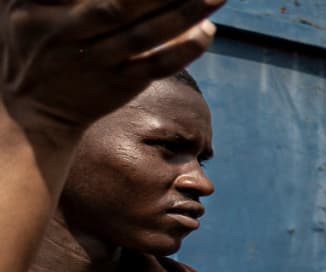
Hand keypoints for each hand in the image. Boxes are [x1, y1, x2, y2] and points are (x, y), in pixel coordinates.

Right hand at [2, 0, 223, 140]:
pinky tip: (206, 32)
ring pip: (143, 36)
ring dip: (184, 15)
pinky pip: (155, 67)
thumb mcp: (20, 7)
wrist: (33, 109)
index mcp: (39, 8)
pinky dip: (183, 51)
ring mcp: (95, 62)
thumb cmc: (31, 41)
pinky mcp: (118, 85)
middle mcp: (67, 33)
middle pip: (118, 8)